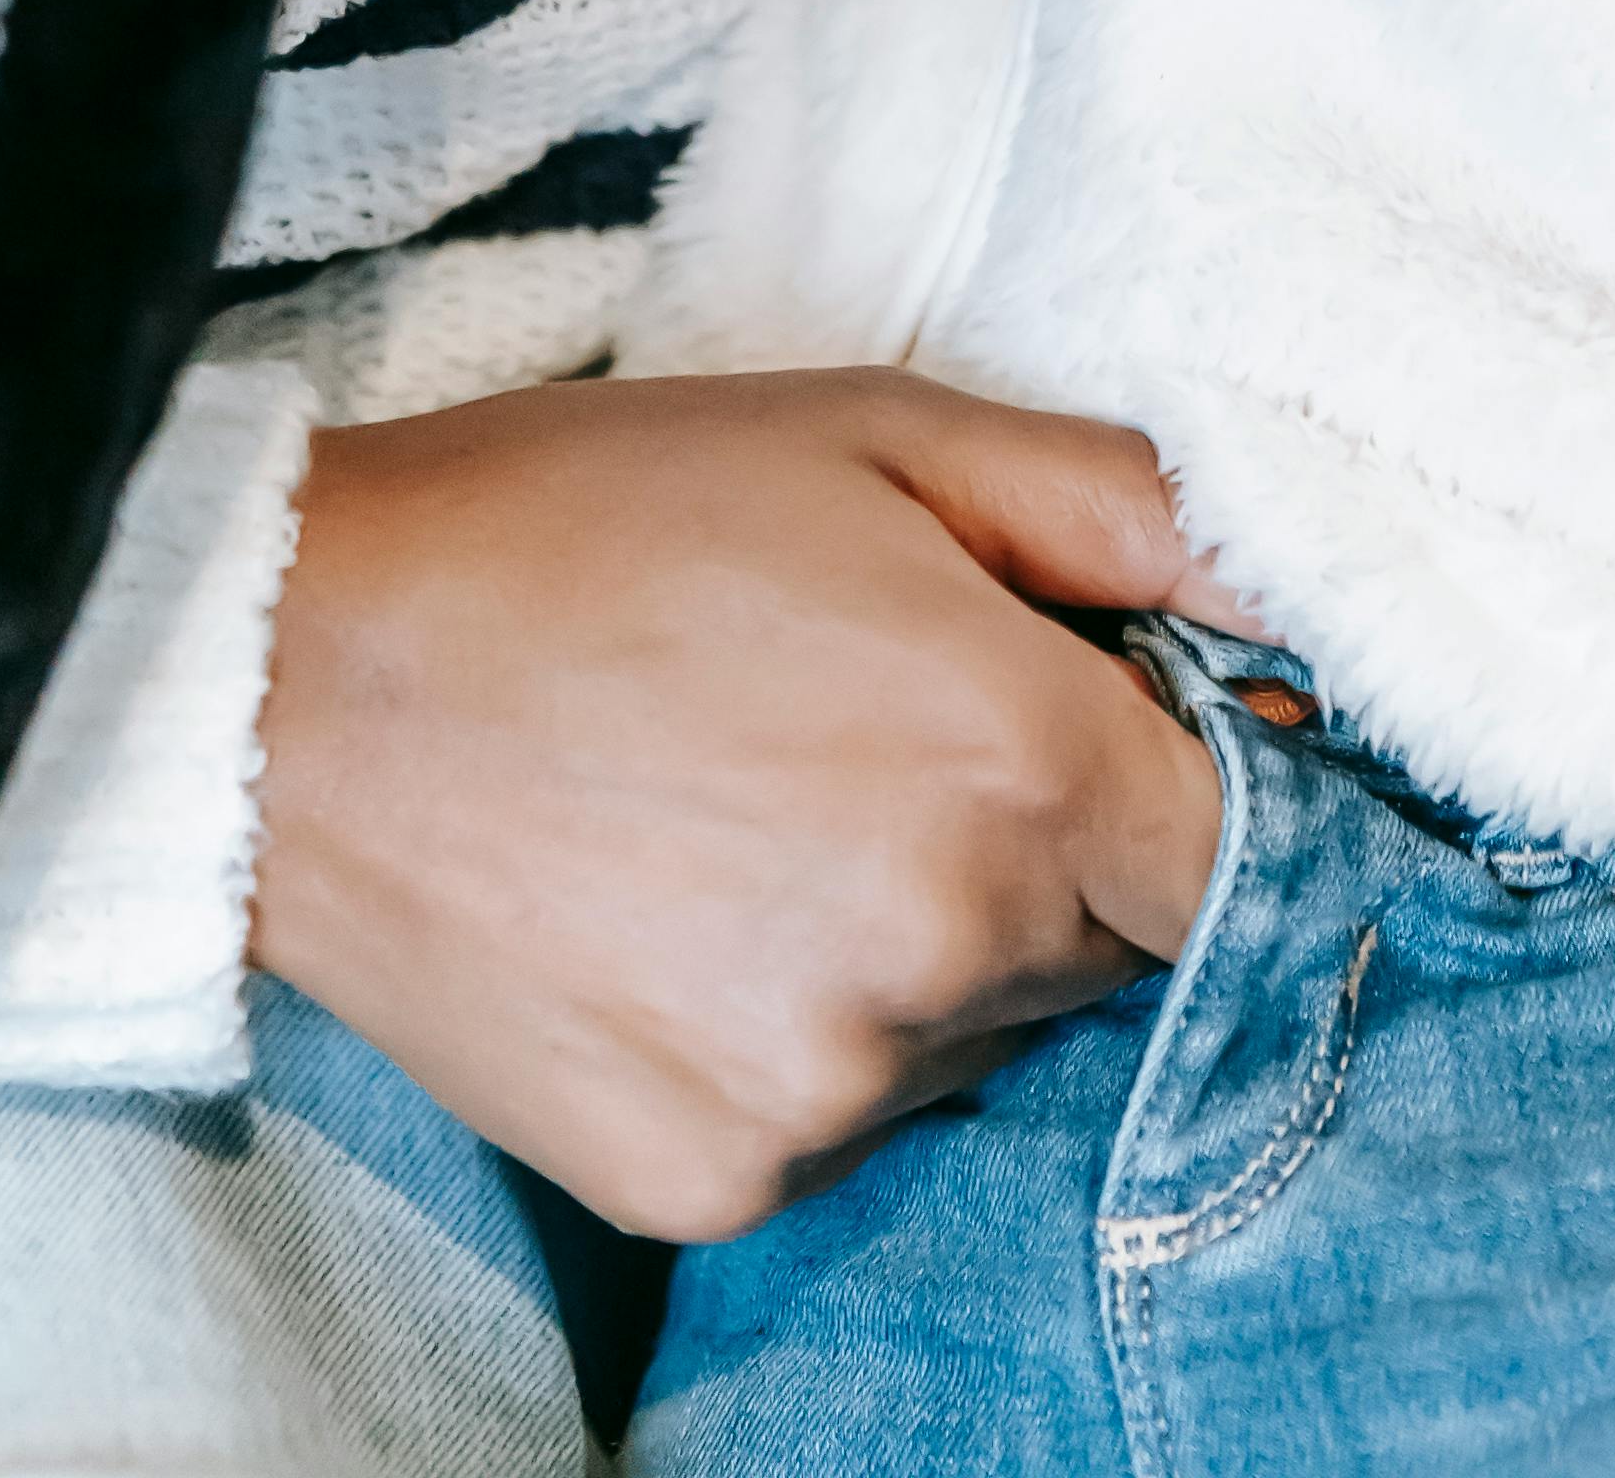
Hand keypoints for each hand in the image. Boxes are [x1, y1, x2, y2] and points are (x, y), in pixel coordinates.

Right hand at [250, 368, 1247, 1237]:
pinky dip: (800, 1033)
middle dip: (1047, 851)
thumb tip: (1301, 598)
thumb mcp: (884, 434)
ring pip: (972, 1036)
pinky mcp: (715, 1179)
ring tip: (760, 809)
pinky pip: (837, 1115)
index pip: (1238, 851)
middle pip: (1109, 948)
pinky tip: (686, 912)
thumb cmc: (603, 520)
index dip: (1192, 786)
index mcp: (1019, 765)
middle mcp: (949, 954)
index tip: (1108, 731)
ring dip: (926, 947)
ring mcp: (828, 1089)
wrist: (312, 676)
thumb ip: (1126, 510)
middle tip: (879, 731)